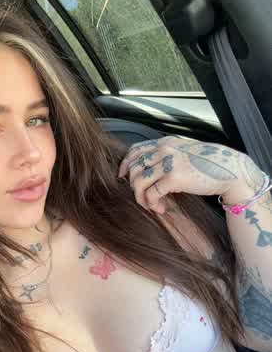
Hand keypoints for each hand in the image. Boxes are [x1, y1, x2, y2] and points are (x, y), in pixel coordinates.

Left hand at [117, 136, 256, 213]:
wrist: (229, 169)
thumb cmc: (207, 164)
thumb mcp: (183, 152)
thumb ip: (166, 155)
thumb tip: (146, 169)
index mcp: (164, 143)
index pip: (135, 151)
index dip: (125, 165)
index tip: (122, 177)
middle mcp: (163, 150)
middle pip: (133, 168)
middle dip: (133, 186)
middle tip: (143, 197)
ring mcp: (168, 163)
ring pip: (138, 182)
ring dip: (140, 198)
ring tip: (151, 206)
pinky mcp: (173, 178)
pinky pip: (151, 193)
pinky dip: (152, 204)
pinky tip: (160, 209)